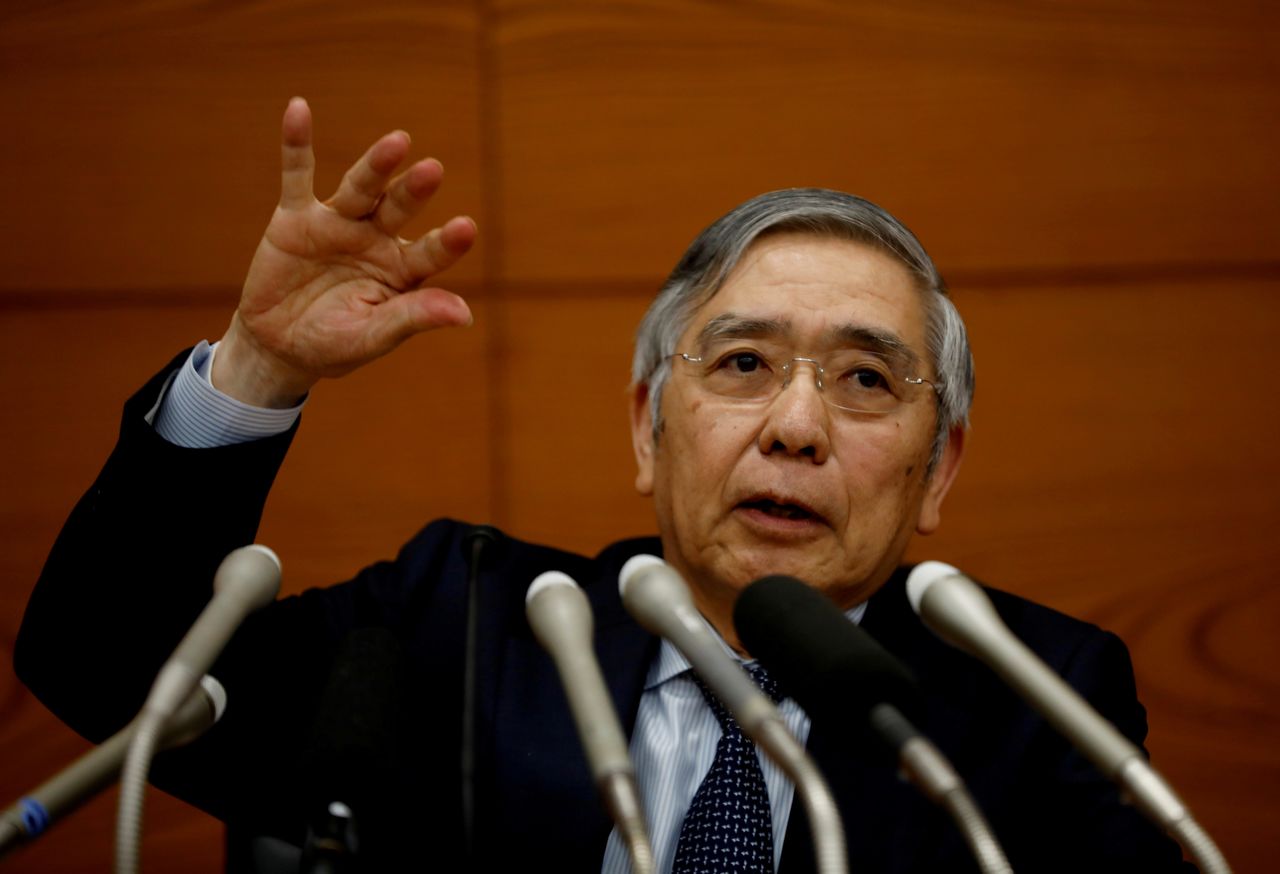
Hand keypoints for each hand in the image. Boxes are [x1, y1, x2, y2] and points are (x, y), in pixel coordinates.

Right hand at [214, 97, 476, 406]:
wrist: (279, 346)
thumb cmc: (335, 345)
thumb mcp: (373, 336)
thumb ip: (413, 318)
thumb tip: (465, 314)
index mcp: (402, 270)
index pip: (431, 253)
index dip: (446, 242)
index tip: (465, 228)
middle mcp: (376, 239)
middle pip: (399, 209)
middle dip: (414, 191)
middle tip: (433, 170)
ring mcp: (338, 223)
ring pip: (361, 188)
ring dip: (377, 166)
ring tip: (398, 142)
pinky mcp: (296, 217)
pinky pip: (297, 175)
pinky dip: (296, 144)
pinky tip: (299, 109)